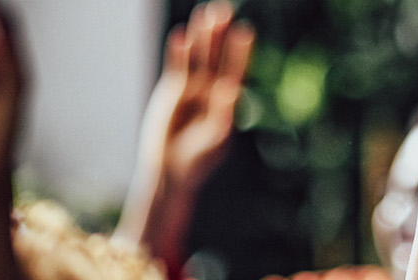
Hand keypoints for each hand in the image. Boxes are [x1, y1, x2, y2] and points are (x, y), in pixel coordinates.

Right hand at [145, 1, 253, 192]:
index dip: (240, 52)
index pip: (235, 71)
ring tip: (205, 14)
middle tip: (223, 10)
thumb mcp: (214, 142)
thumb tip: (233, 91)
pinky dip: (179, 53)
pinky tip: (182, 36)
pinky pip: (177, 68)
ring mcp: (192, 90)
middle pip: (216, 58)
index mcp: (226, 103)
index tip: (246, 32)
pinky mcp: (173, 92)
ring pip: (198, 58)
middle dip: (220, 35)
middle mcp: (211, 92)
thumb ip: (223, 117)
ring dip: (202, 37)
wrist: (171, 171)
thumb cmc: (198, 161)